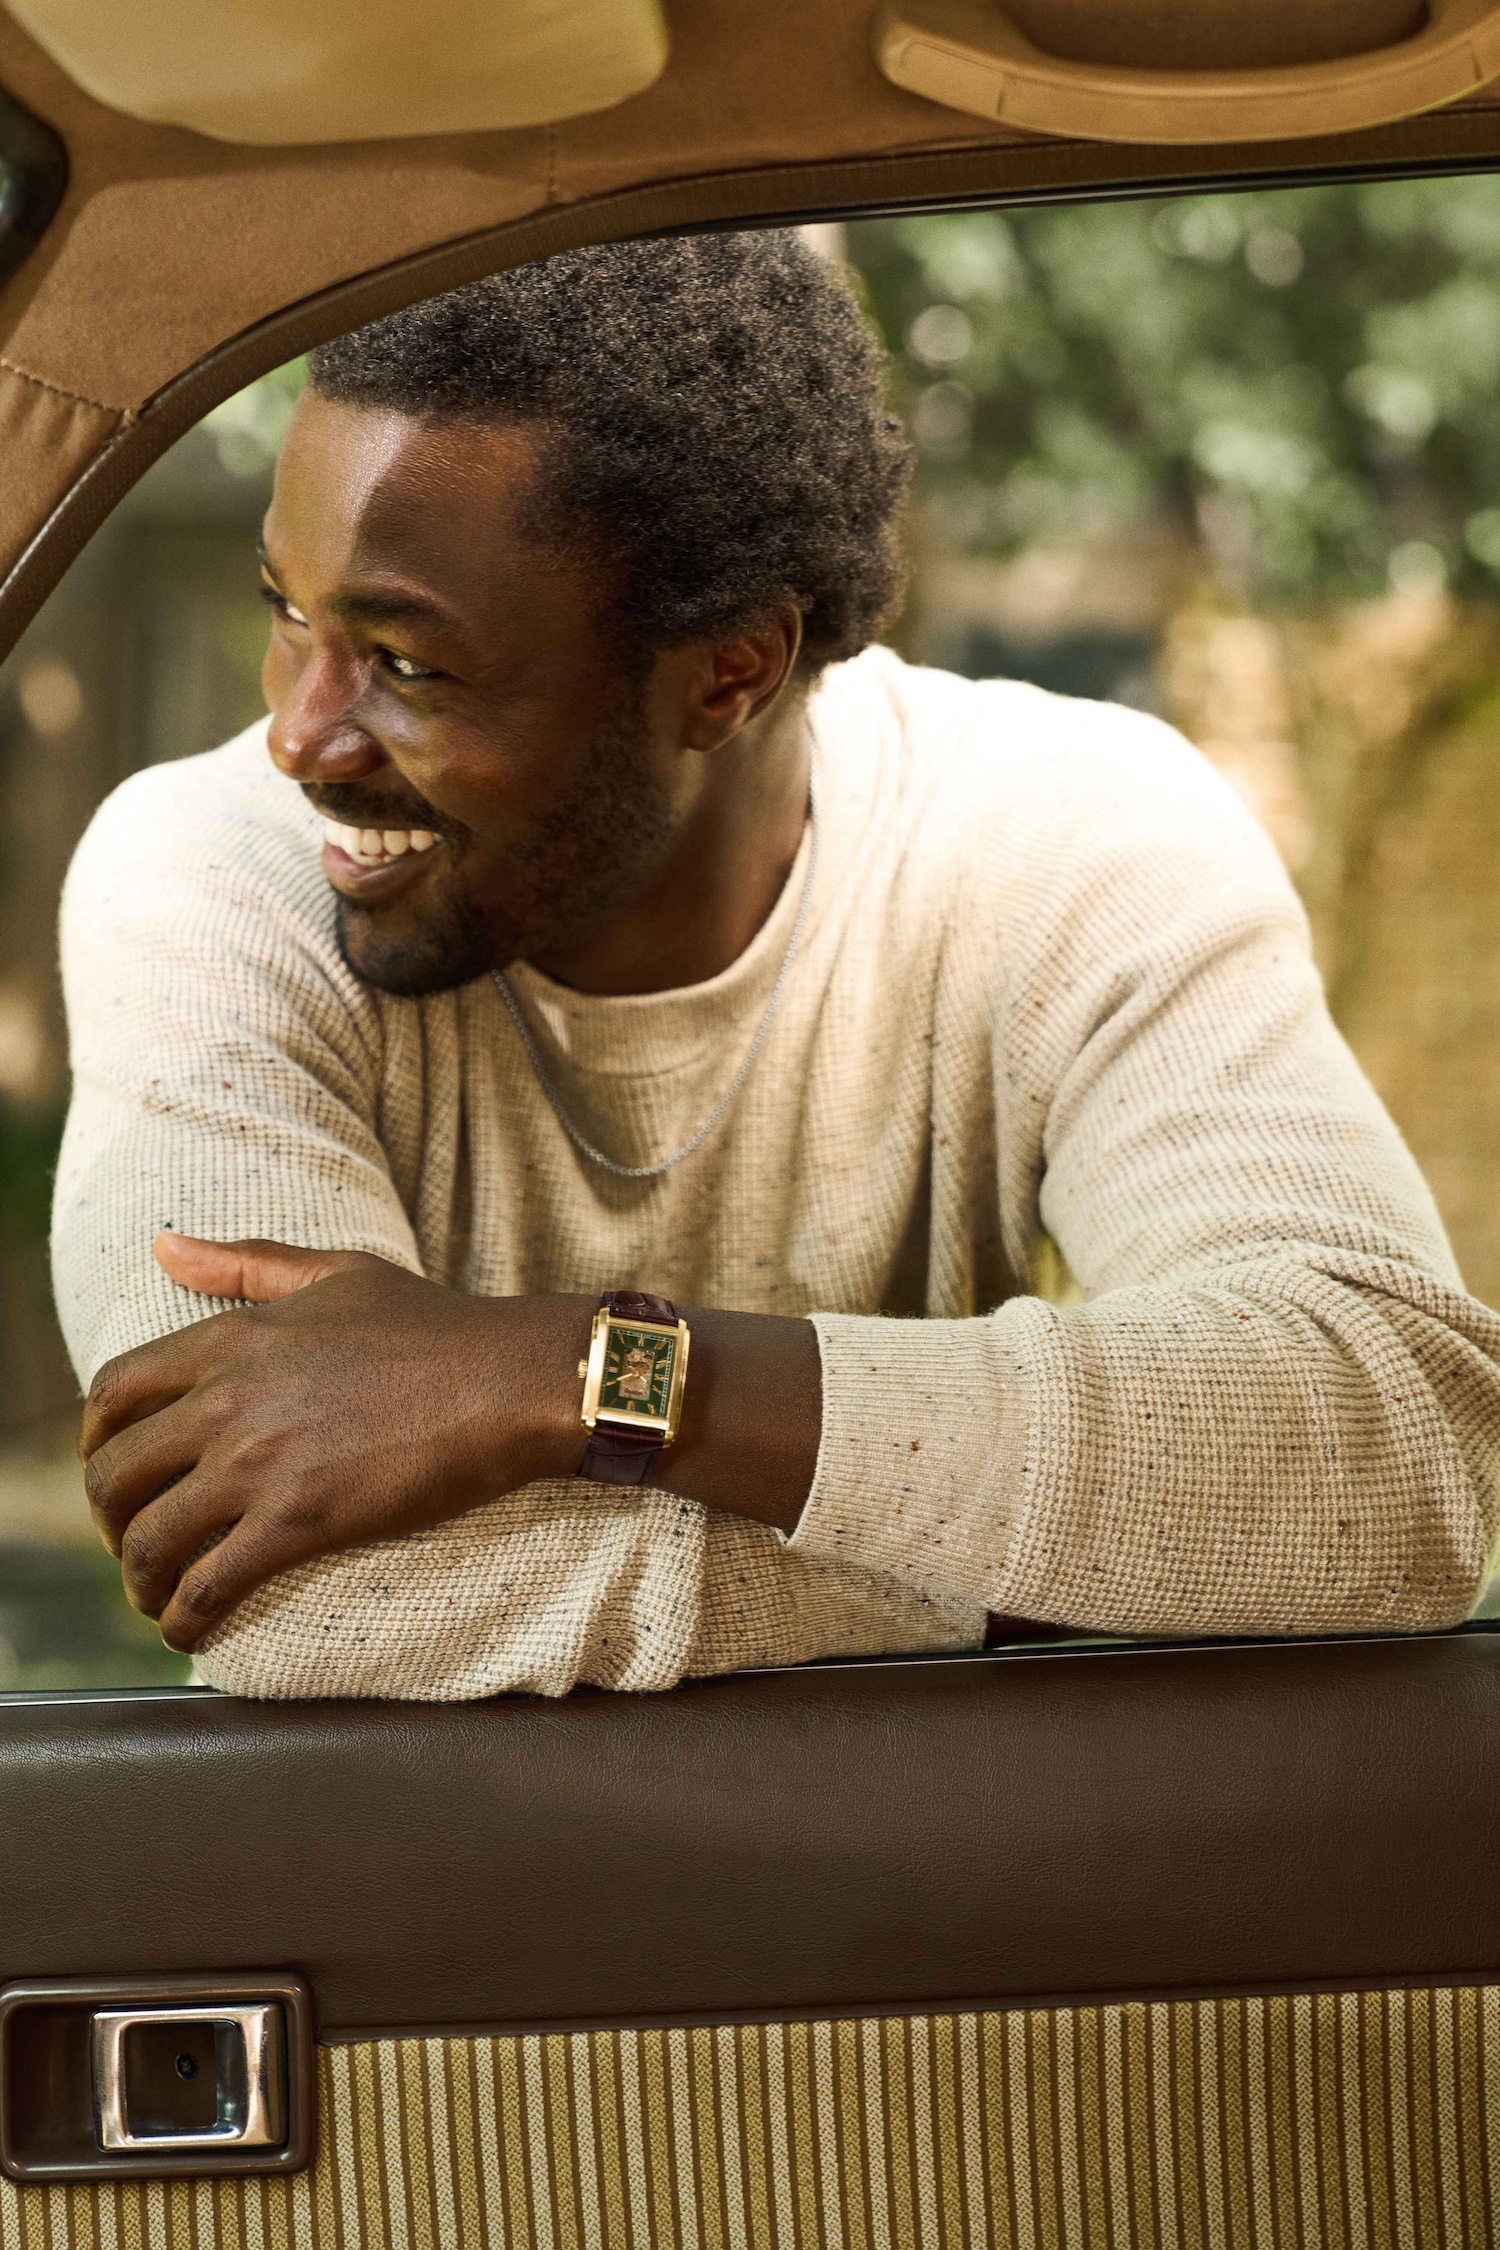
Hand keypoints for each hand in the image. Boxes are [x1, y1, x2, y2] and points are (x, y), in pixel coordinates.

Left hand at [79, 1233, 591, 1650]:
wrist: (512, 1379)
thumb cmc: (437, 1326)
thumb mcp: (336, 1272)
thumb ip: (244, 1262)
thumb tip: (161, 1246)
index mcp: (232, 1338)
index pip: (114, 1393)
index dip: (97, 1443)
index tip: (115, 1468)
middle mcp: (228, 1399)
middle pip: (115, 1473)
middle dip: (110, 1521)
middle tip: (136, 1542)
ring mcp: (259, 1463)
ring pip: (149, 1539)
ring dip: (141, 1579)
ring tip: (160, 1596)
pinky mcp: (299, 1522)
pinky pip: (208, 1586)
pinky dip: (184, 1619)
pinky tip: (193, 1631)